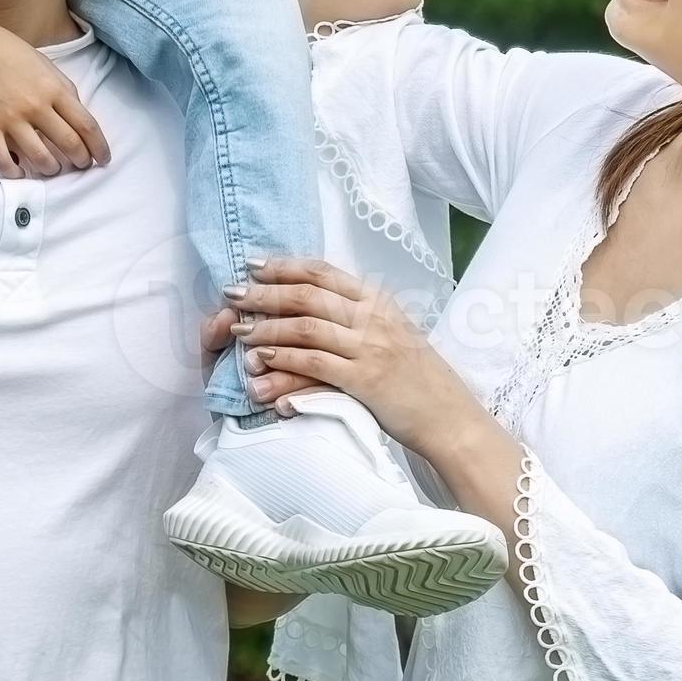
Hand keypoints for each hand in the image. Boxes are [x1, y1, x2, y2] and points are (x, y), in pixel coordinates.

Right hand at [0, 7, 111, 177]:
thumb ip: (62, 89)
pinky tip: (20, 172)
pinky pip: (4, 161)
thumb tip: (75, 117)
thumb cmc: (6, 49)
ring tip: (52, 169)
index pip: (87, 125)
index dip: (99, 147)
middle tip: (80, 166)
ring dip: (52, 170)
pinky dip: (15, 173)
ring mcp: (11, 118)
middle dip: (80, 161)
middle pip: (69, 145)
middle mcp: (36, 106)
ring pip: (41, 159)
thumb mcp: (44, 64)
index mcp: (54, 88)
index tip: (102, 159)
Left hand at [224, 257, 482, 456]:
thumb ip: (358, 315)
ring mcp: (369, 348)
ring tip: (240, 330)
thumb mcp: (393, 332)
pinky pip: (314, 364)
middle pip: (307, 295)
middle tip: (233, 294)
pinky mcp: (364, 380)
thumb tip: (315, 301)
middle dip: (265, 293)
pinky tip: (262, 359)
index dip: (284, 266)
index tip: (253, 266)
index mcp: (378, 301)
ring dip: (266, 327)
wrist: (447, 414)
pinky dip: (283, 359)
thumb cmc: (416, 376)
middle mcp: (373, 318)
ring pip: (305, 327)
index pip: (323, 272)